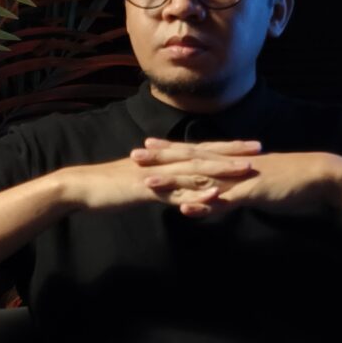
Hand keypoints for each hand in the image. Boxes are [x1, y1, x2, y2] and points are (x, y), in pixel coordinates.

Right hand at [58, 144, 257, 211]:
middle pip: (204, 155)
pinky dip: (195, 196)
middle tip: (259, 149)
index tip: (250, 144)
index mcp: (164, 159)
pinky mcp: (147, 191)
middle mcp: (164, 163)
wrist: (82, 187)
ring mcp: (157, 176)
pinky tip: (213, 198)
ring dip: (221, 170)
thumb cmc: (110, 186)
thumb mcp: (141, 180)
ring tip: (245, 170)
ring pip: (194, 172)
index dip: (226, 146)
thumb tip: (176, 184)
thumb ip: (161, 180)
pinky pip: (175, 194)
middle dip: (233, 152)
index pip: (201, 149)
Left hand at [131, 137, 341, 216]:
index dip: (169, 150)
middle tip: (133, 156)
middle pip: (189, 161)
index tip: (146, 147)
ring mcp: (239, 178)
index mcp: (231, 160)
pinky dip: (204, 205)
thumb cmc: (290, 180)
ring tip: (148, 184)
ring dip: (173, 182)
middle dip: (161, 160)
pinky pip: (224, 200)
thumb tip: (217, 197)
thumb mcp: (257, 183)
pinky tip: (186, 208)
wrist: (318, 176)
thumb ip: (234, 189)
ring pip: (200, 180)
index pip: (194, 153)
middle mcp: (231, 165)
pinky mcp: (251, 192)